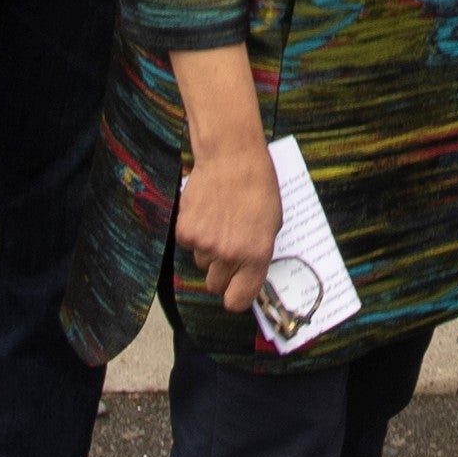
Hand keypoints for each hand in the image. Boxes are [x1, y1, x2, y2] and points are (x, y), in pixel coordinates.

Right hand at [174, 129, 284, 316]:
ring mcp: (205, 243)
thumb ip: (259, 254)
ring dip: (209, 250)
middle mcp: (229, 254)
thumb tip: (249, 275)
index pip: (238, 301)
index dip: (236, 296)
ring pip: (202, 263)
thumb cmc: (258, 186)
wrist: (231, 155)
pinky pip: (188, 245)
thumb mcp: (272, 224)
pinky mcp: (185, 230)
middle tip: (228, 250)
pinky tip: (207, 212)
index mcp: (256, 255)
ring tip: (220, 221)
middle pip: (216, 285)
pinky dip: (195, 233)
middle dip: (222, 273)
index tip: (236, 290)